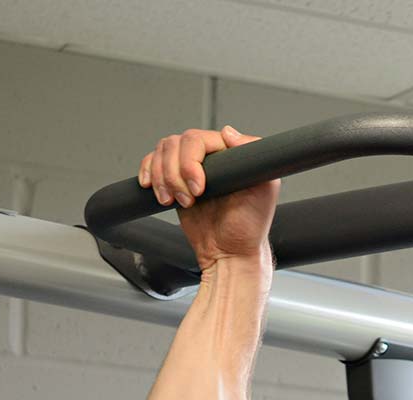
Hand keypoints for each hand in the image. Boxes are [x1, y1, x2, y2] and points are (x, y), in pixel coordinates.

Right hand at [137, 125, 279, 272]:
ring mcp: (191, 168)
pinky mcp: (175, 181)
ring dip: (162, 178)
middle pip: (176, 144)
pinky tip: (153, 188)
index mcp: (229, 153)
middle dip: (175, 175)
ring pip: (163, 152)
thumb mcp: (263, 190)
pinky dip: (148, 172)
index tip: (198, 188)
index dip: (191, 162)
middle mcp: (209, 157)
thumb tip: (228, 132)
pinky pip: (153, 163)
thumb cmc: (249, 228)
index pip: (198, 139)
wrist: (228, 253)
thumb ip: (252, 156)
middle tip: (188, 200)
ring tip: (174, 201)